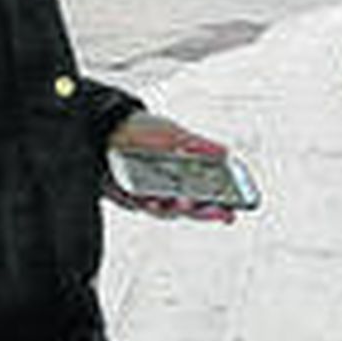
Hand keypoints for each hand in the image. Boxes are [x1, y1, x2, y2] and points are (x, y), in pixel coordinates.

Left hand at [105, 111, 236, 223]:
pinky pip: (142, 206)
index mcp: (182, 175)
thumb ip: (196, 145)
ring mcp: (149, 195)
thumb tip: (224, 153)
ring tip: (187, 202)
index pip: (208, 195)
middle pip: (192, 207)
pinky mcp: (129, 197)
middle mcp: (167, 189)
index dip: (222, 204)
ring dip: (179, 208)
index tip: (237, 208)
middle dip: (207, 211)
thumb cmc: (139, 130)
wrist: (104, 128)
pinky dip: (151, 204)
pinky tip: (155, 201)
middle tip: (222, 211)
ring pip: (168, 210)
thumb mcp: (171, 133)